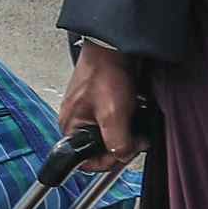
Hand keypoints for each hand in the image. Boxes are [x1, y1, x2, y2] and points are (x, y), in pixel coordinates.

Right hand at [59, 40, 144, 161]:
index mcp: (71, 127)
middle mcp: (77, 121)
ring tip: (137, 123)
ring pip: (110, 136)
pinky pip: (115, 121)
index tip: (125, 153)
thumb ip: (117, 142)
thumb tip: (122, 156)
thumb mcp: (113, 114)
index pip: (87, 161)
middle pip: (100, 149)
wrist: (114, 47)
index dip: (108, 161)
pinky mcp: (102, 102)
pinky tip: (135, 113)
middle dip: (121, 146)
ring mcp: (90, 111)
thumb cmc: (105, 73)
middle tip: (137, 138)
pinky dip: (127, 120)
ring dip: (126, 133)